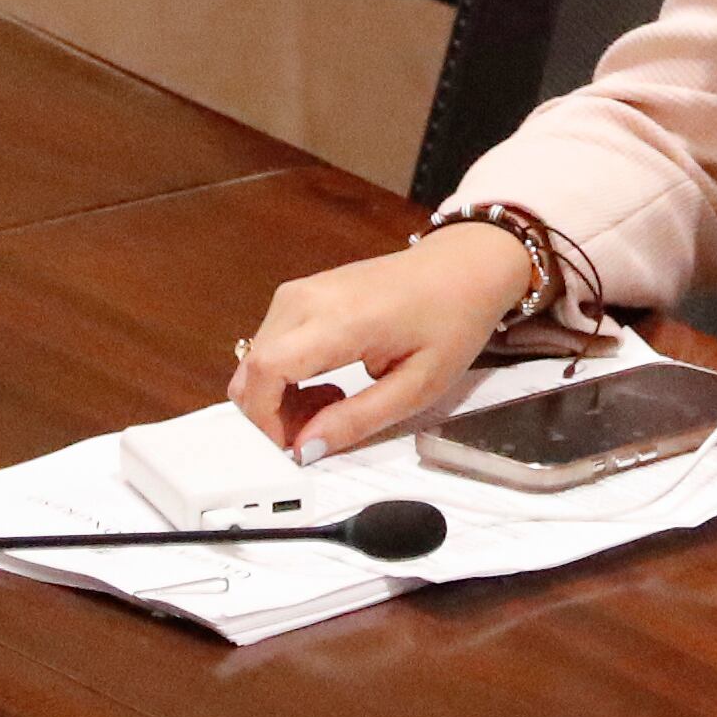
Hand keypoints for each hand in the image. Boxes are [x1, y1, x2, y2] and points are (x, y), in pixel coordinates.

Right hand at [225, 221, 534, 460]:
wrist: (464, 267)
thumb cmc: (450, 321)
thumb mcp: (418, 385)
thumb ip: (357, 420)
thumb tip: (304, 449)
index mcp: (339, 319)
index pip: (266, 371)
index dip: (265, 420)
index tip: (292, 447)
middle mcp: (306, 299)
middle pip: (252, 370)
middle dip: (273, 415)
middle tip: (321, 429)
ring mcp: (299, 291)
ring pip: (257, 360)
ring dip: (281, 397)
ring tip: (335, 402)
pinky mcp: (300, 293)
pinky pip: (270, 344)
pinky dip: (287, 376)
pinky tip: (329, 381)